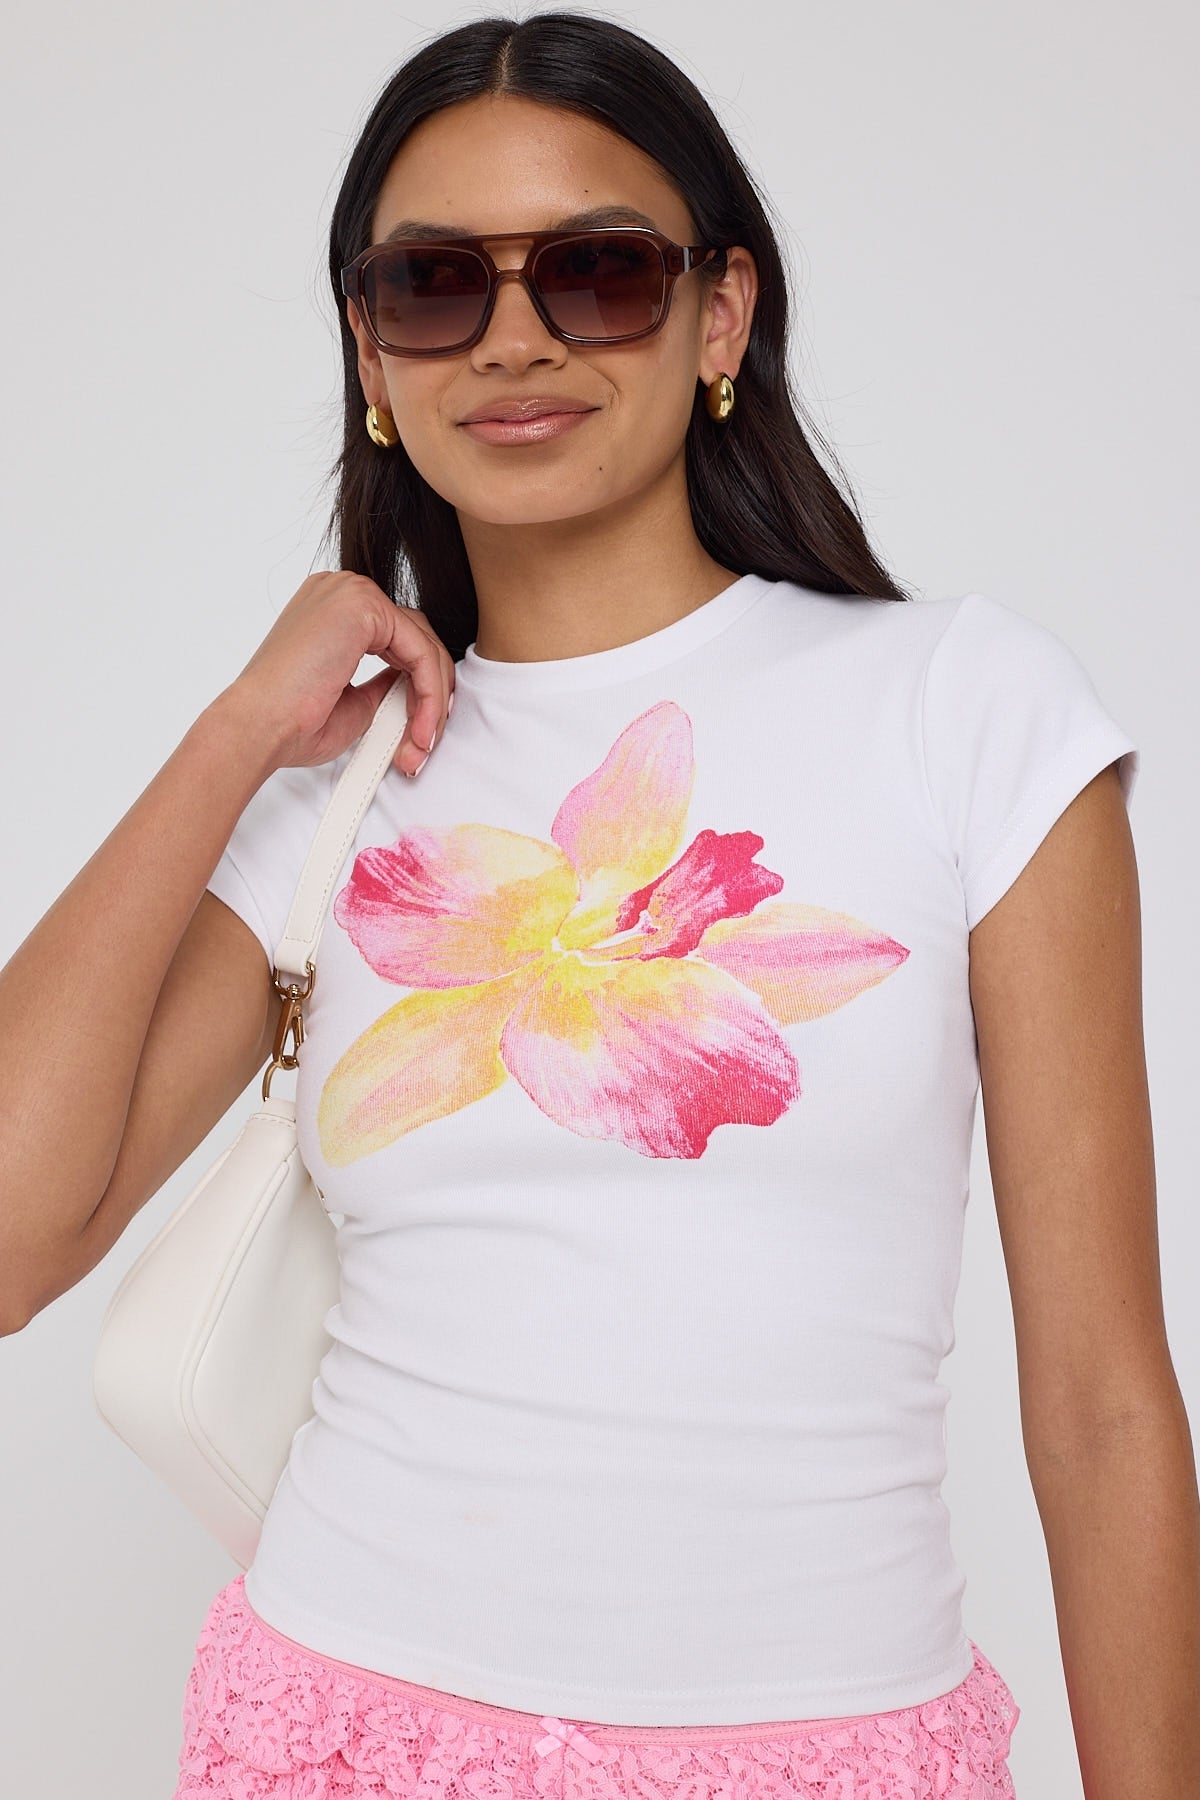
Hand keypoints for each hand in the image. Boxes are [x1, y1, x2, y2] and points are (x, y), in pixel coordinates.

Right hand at [221, 571, 454, 777]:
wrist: (259, 727)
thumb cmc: (290, 721)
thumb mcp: (354, 700)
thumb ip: (384, 683)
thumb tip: (412, 684)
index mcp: (332, 609)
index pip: (397, 637)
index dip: (420, 685)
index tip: (421, 728)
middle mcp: (341, 593)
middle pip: (415, 637)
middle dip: (431, 693)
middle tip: (425, 739)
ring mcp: (350, 594)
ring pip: (423, 644)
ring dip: (433, 698)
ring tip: (421, 741)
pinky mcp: (362, 606)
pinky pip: (421, 650)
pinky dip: (430, 691)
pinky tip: (422, 723)